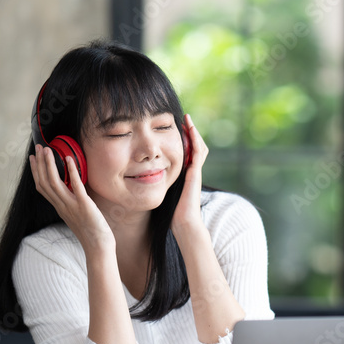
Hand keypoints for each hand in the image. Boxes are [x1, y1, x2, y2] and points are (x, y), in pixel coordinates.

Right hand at [29, 144, 113, 253]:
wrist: (98, 246)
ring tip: (48, 150)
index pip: (41, 187)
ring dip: (50, 164)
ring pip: (54, 182)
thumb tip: (72, 189)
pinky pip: (75, 186)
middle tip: (38, 148)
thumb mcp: (76, 214)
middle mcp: (62, 206)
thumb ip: (71, 202)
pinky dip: (71, 171)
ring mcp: (71, 205)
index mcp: (59, 207)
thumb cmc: (91, 231)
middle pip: (44, 182)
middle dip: (40, 163)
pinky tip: (69, 159)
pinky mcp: (84, 205)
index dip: (35, 171)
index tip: (33, 158)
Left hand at [172, 115, 208, 235]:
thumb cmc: (173, 213)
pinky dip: (194, 138)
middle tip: (183, 120)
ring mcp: (196, 171)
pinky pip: (197, 151)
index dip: (184, 141)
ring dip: (193, 132)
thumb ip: (160, 184)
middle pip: (196, 147)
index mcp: (186, 175)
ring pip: (199, 146)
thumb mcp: (165, 193)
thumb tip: (144, 180)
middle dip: (190, 133)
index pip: (188, 153)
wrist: (184, 223)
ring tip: (187, 120)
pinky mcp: (195, 172)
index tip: (175, 130)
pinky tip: (190, 128)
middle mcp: (193, 171)